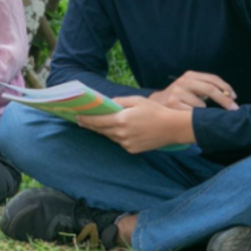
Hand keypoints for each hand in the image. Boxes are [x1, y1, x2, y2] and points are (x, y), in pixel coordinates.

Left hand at [78, 96, 193, 153]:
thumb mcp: (136, 100)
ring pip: (110, 136)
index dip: (86, 119)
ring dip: (103, 130)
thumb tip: (106, 103)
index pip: (97, 121)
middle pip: (101, 130)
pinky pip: (120, 142)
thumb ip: (119, 101)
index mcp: (121, 120)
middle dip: (91, 125)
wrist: (173, 128)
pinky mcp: (132, 150)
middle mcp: (121, 134)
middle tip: (81, 121)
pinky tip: (117, 131)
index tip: (77, 117)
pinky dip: (116, 136)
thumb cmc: (155, 110)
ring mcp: (127, 143)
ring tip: (96, 124)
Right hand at [149, 71, 237, 110]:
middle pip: (209, 89)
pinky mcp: (172, 104)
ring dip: (204, 111)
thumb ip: (207, 88)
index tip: (235, 97)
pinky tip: (189, 115)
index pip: (213, 79)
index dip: (226, 88)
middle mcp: (183, 81)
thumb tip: (230, 97)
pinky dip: (195, 116)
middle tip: (234, 109)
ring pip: (201, 105)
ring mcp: (176, 93)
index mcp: (190, 75)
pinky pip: (192, 113)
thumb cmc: (181, 95)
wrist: (158, 102)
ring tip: (196, 111)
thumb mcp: (192, 87)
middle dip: (224, 100)